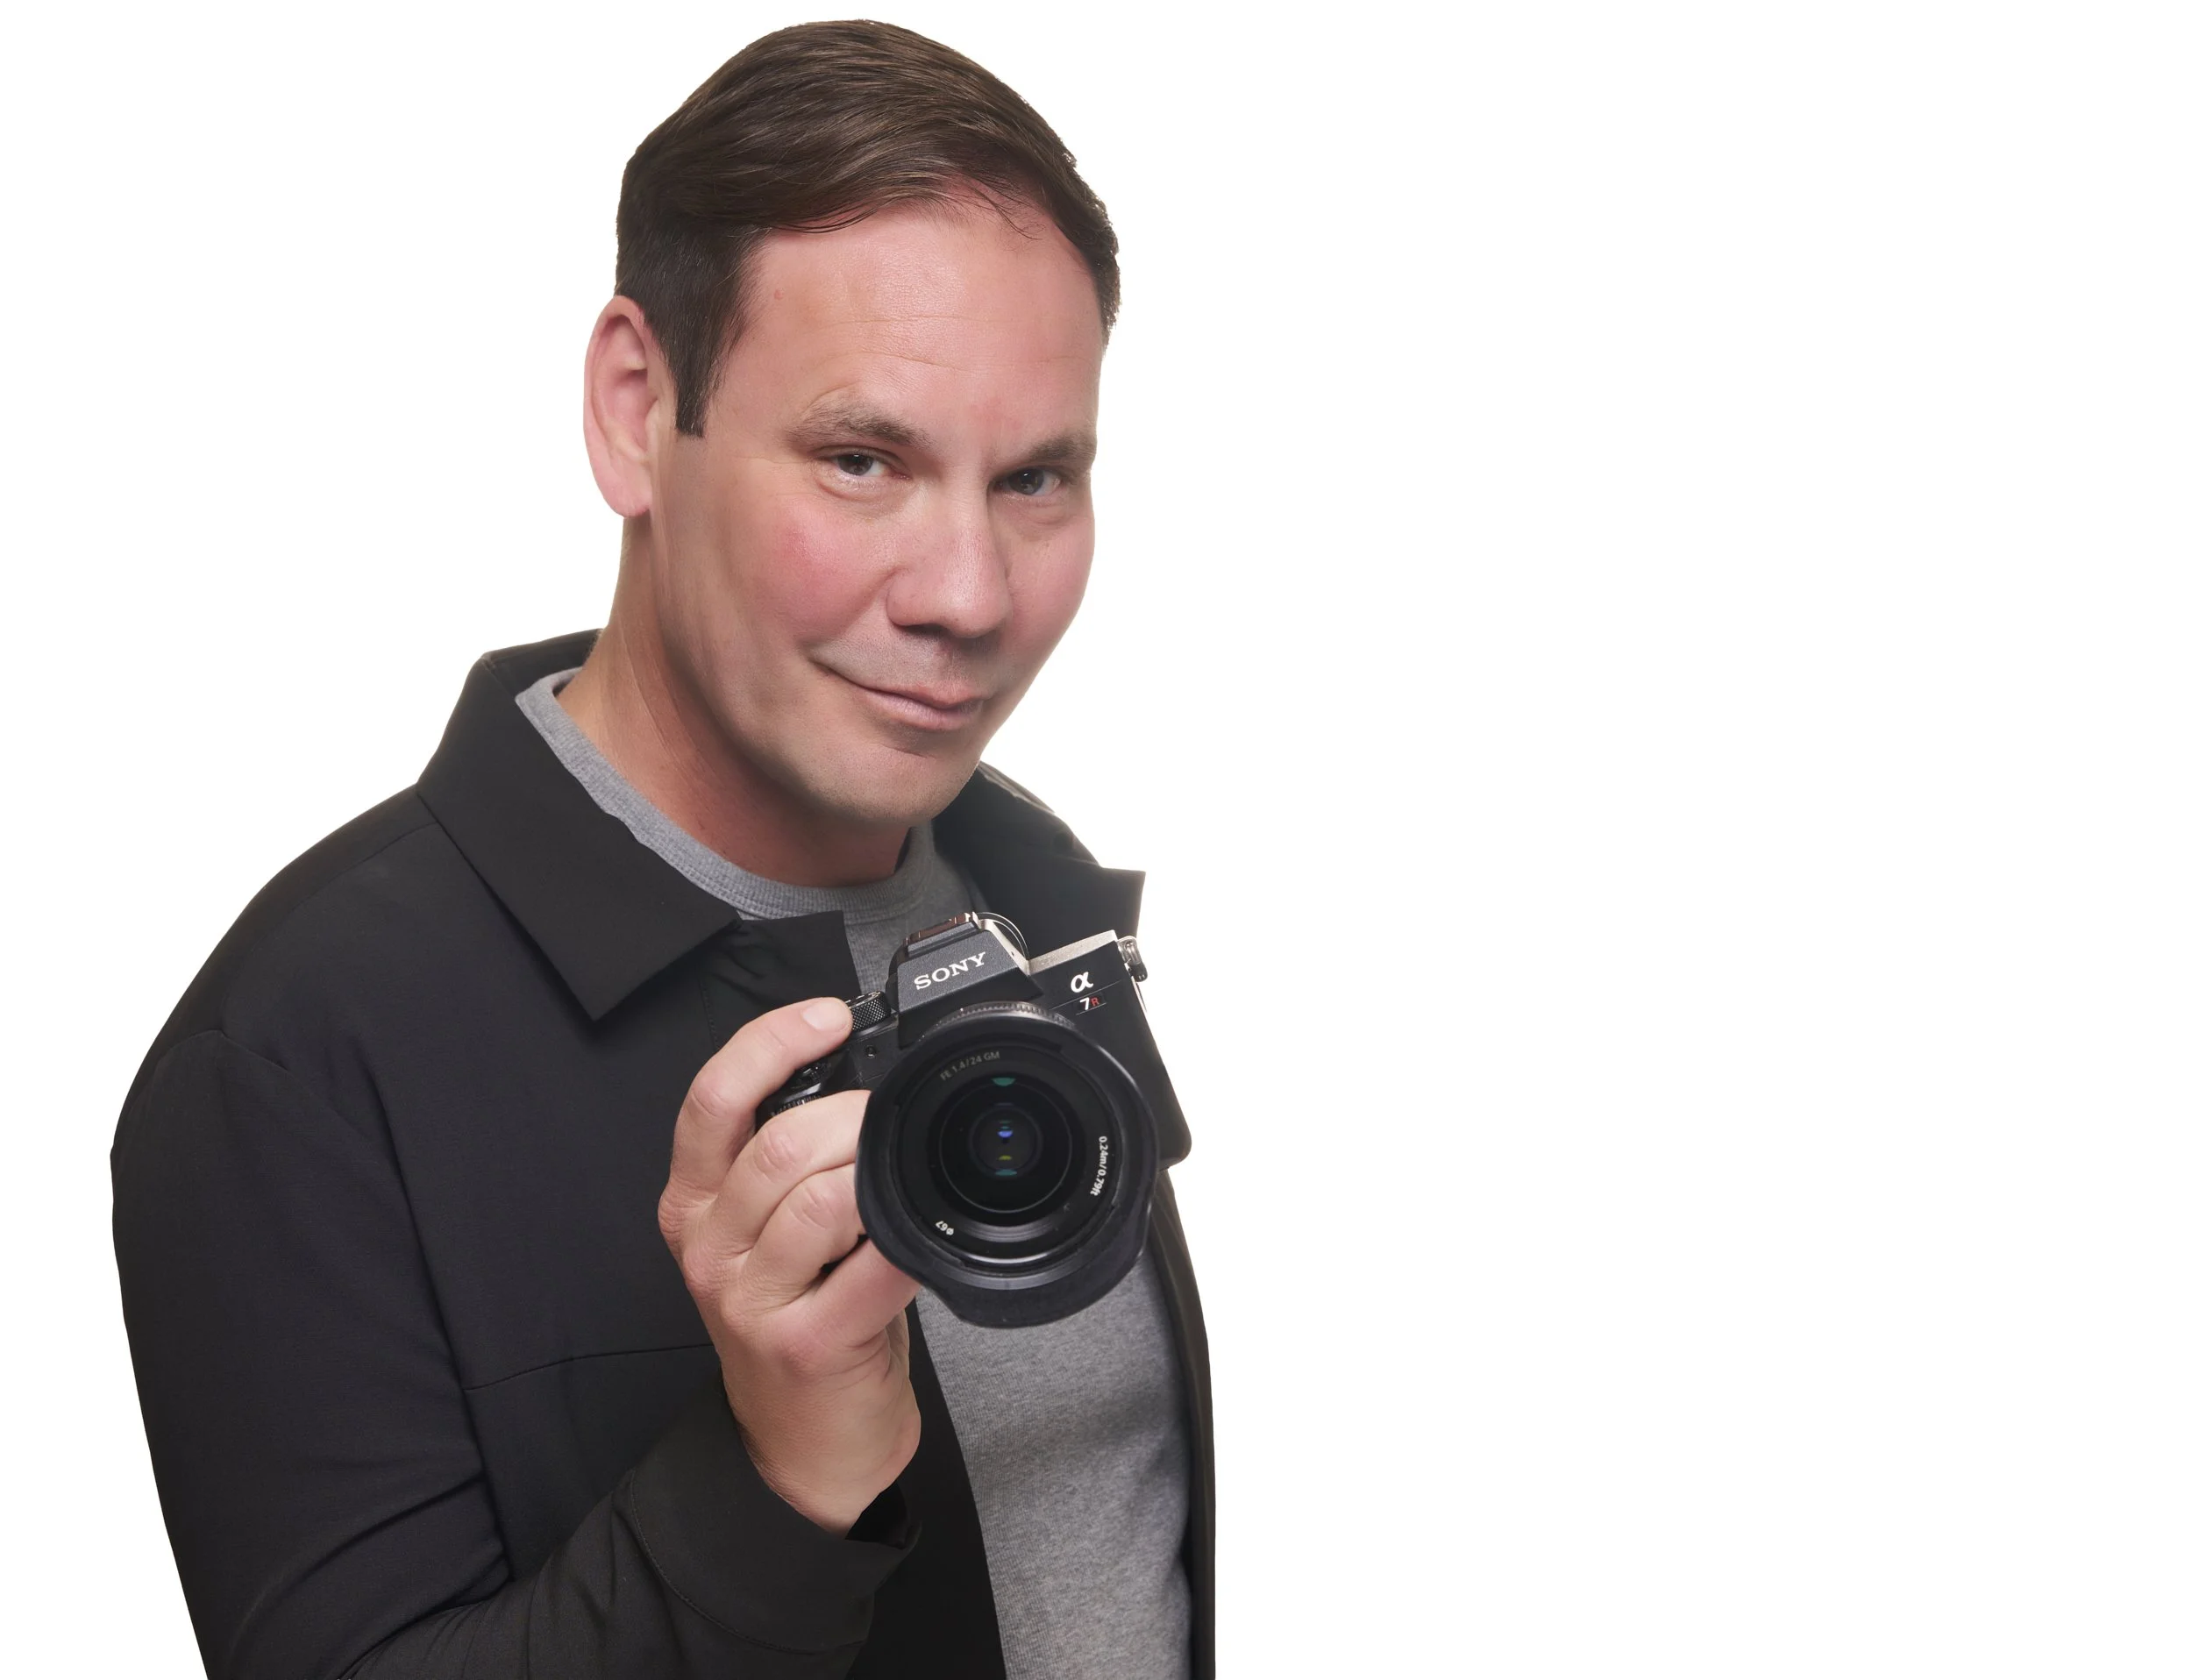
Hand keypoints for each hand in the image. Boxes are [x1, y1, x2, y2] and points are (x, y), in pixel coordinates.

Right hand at [658, 997, 921, 1535]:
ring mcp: (750, 1299)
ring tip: (904, 1181)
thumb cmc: (801, 1321)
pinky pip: (867, 1268)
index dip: (769, 1043)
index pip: (712, 1100)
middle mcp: (710, 1246)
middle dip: (853, 1115)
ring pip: (820, 1198)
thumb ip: (790, 1162)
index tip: (827, 1016)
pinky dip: (907, 1242)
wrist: (800, 1448)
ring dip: (878, 1174)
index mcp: (694, 1204)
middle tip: (892, 1121)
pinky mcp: (802, 1343)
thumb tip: (858, 1082)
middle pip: (778, 1146)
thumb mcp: (771, 1234)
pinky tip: (922, 1239)